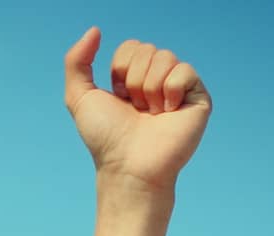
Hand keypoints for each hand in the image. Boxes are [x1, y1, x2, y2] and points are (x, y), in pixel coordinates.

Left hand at [64, 27, 210, 191]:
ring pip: (165, 57)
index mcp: (135, 79)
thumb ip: (76, 62)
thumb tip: (95, 30)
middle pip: (147, 49)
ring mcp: (179, 89)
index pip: (131, 47)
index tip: (120, 100)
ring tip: (151, 115)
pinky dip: (170, 92)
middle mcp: (158, 81)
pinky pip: (183, 71)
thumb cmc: (106, 140)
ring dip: (149, 89)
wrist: (129, 167)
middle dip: (134, 80)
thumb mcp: (79, 98)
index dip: (120, 71)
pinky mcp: (198, 99)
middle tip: (137, 110)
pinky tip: (168, 114)